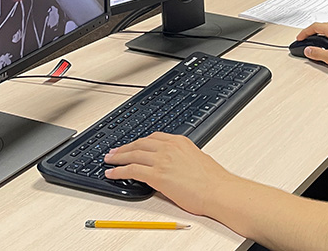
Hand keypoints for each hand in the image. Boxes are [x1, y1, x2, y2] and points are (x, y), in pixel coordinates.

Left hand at [104, 132, 234, 215]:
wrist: (217, 190)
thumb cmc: (213, 180)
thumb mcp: (197, 159)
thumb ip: (182, 158)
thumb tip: (172, 165)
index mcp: (180, 141)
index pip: (153, 138)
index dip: (139, 142)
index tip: (132, 145)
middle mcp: (169, 147)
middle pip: (140, 144)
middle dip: (124, 148)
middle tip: (114, 151)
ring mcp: (162, 160)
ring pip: (133, 155)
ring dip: (118, 158)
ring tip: (109, 160)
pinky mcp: (157, 175)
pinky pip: (131, 171)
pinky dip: (119, 171)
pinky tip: (112, 174)